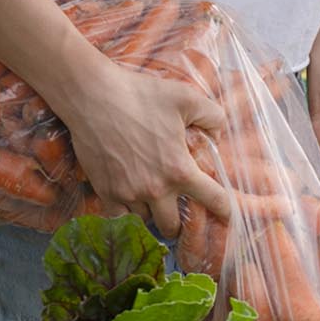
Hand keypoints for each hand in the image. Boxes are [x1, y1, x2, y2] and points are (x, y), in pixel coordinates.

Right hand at [60, 67, 230, 235]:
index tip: (227, 215)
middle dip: (178, 222)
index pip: (212, 200)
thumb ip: (212, 117)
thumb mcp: (187, 98)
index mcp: (180, 169)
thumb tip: (217, 135)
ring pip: (144, 221)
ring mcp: (128, 193)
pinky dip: (125, 216)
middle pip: (172, 225)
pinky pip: (117, 219)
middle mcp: (155, 189)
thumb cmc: (141, 94)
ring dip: (150, 215)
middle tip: (177, 212)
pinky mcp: (104, 191)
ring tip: (152, 204)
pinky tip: (129, 206)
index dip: (224, 209)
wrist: (93, 96)